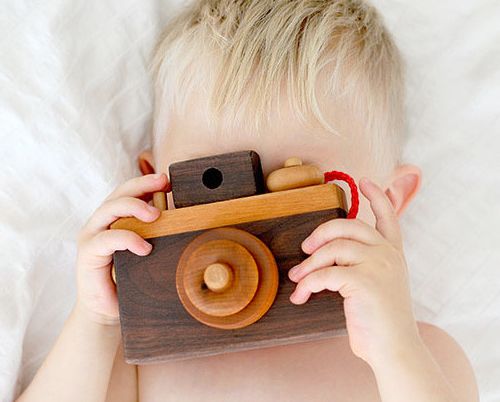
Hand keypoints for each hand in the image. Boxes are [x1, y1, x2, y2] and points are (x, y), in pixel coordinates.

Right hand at [75, 173, 168, 324]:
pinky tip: (144, 247)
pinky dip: (127, 239)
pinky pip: (107, 238)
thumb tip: (186, 221)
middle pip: (119, 193)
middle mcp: (101, 222)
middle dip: (142, 186)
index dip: (146, 182)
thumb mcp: (146, 252)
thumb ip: (157, 235)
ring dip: (135, 207)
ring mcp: (92, 235)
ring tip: (156, 215)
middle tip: (163, 185)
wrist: (107, 311)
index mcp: (115, 218)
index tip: (167, 180)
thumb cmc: (129, 279)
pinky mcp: (88, 253)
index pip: (128, 192)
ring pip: (110, 209)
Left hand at [288, 177, 420, 365]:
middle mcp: (388, 255)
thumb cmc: (380, 322)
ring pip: (333, 249)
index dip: (377, 196)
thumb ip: (363, 265)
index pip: (388, 217)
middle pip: (349, 225)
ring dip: (308, 264)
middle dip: (322, 232)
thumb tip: (324, 254)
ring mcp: (378, 265)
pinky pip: (325, 274)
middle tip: (305, 247)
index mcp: (393, 254)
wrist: (394, 350)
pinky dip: (307, 284)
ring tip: (297, 278)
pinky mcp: (365, 281)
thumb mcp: (379, 286)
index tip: (365, 180)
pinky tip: (301, 296)